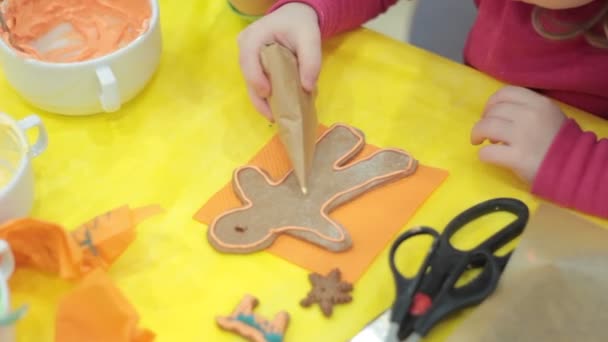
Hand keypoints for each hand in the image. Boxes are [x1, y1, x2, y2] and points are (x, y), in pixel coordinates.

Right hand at [237, 3, 321, 119]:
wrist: (295, 18)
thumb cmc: (300, 25)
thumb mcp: (310, 38)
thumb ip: (311, 61)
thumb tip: (307, 88)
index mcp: (254, 37)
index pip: (248, 60)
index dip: (256, 79)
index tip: (268, 94)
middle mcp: (245, 48)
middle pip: (248, 77)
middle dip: (259, 99)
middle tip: (273, 117)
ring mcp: (247, 59)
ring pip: (251, 84)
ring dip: (263, 101)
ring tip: (277, 116)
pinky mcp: (253, 67)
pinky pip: (258, 84)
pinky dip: (268, 97)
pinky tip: (279, 107)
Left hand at [471, 86, 566, 182]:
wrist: (575, 168)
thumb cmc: (560, 143)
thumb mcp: (550, 116)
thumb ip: (527, 109)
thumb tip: (498, 112)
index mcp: (539, 103)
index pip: (505, 93)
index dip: (492, 102)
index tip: (489, 113)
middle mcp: (530, 116)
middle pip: (493, 110)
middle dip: (485, 120)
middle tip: (487, 132)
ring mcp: (522, 136)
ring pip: (486, 127)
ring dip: (478, 134)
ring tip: (482, 142)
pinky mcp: (517, 157)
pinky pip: (487, 152)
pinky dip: (483, 154)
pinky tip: (488, 157)